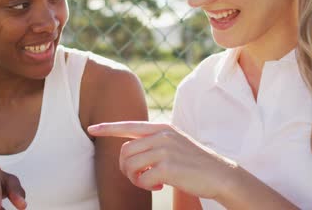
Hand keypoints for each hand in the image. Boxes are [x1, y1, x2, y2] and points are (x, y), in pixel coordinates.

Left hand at [88, 121, 236, 199]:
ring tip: (149, 182)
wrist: (219, 174)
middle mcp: (161, 135)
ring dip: (134, 178)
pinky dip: (145, 186)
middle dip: (125, 168)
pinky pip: (141, 179)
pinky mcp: (168, 167)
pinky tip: (158, 186)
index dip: (108, 128)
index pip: (129, 126)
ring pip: (129, 165)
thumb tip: (128, 150)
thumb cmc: (194, 162)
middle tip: (139, 177)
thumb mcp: (174, 143)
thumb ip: (153, 142)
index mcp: (162, 128)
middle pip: (124, 151)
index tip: (92, 129)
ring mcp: (164, 150)